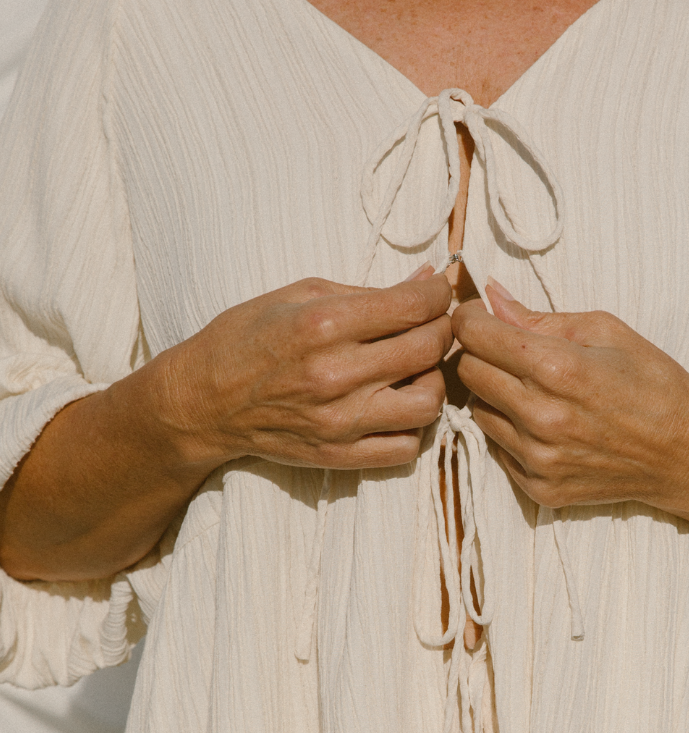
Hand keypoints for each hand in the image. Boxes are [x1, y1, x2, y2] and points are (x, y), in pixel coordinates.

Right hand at [153, 265, 452, 470]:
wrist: (201, 402)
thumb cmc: (247, 338)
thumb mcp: (300, 294)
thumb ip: (368, 290)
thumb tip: (427, 277)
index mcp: (324, 325)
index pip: (415, 305)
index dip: (438, 292)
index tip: (437, 290)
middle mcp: (336, 374)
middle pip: (430, 349)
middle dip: (443, 328)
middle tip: (432, 324)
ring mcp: (340, 421)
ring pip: (430, 403)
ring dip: (434, 381)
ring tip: (416, 369)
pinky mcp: (340, 455)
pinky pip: (407, 447)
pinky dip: (415, 426)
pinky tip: (399, 405)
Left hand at [452, 281, 688, 512]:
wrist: (688, 454)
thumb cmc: (654, 383)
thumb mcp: (607, 330)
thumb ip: (540, 316)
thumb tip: (492, 296)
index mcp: (557, 368)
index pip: (475, 335)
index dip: (470, 318)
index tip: (479, 315)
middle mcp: (541, 416)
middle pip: (467, 372)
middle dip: (478, 352)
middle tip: (504, 349)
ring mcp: (539, 458)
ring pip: (476, 412)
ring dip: (492, 394)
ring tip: (530, 388)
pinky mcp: (540, 488)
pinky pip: (497, 449)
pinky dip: (510, 431)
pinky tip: (544, 423)